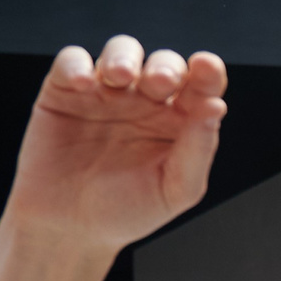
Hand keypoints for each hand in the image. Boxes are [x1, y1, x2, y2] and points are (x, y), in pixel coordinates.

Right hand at [3, 38, 227, 260]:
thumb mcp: (175, 190)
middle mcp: (146, 101)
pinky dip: (77, 65)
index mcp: (181, 120)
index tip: (207, 67)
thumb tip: (216, 107)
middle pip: (163, 63)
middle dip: (165, 66)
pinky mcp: (64, 92)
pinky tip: (84, 84)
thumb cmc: (128, 211)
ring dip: (124, 56)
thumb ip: (198, 150)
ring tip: (121, 76)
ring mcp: (106, 93)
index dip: (208, 72)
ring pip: (121, 51)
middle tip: (161, 82)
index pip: (201, 86)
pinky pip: (71, 62)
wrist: (71, 229)